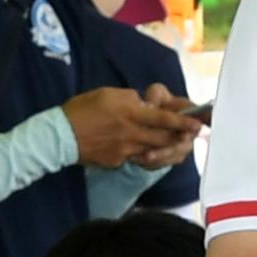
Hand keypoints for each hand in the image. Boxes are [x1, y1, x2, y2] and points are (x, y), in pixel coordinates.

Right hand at [67, 85, 203, 169]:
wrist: (59, 136)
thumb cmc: (81, 109)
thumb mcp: (108, 94)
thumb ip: (130, 99)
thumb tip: (145, 106)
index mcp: (129, 112)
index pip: (162, 118)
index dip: (182, 122)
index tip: (197, 124)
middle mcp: (131, 133)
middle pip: (163, 138)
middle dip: (179, 137)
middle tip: (189, 136)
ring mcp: (124, 151)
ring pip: (152, 150)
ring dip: (162, 147)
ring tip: (168, 143)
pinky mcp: (116, 162)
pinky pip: (134, 158)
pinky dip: (139, 153)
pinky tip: (136, 149)